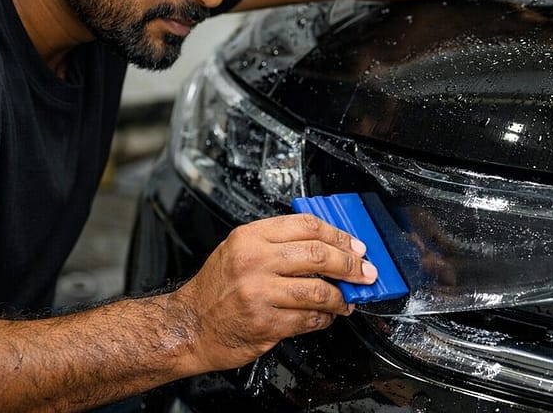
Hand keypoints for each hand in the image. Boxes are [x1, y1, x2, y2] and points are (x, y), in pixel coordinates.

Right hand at [167, 214, 376, 373]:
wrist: (187, 326)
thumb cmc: (215, 288)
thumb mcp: (239, 250)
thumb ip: (279, 243)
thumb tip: (328, 245)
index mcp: (251, 237)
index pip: (307, 226)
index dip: (339, 235)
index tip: (355, 245)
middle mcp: (254, 262)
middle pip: (319, 255)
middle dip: (351, 265)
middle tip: (365, 272)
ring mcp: (259, 293)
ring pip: (319, 291)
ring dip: (341, 297)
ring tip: (347, 299)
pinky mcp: (265, 323)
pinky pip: (308, 319)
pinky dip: (323, 319)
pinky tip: (325, 317)